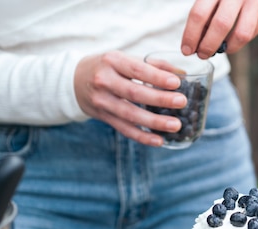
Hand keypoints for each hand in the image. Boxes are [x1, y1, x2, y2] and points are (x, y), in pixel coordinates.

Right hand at [74, 51, 188, 146]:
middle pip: (134, 93)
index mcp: (112, 61)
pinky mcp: (103, 117)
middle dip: (160, 99)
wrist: (75, 80)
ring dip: (155, 122)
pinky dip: (142, 136)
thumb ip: (153, 65)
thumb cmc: (109, 67)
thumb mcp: (125, 58)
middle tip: (182, 102)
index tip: (176, 83)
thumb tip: (182, 74)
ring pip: (130, 114)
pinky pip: (125, 129)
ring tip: (176, 125)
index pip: (137, 70)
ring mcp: (102, 101)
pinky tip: (159, 140)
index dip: (157, 77)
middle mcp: (104, 81)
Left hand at [181, 0, 257, 58]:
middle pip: (220, 25)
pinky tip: (233, 38)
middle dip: (208, 45)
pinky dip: (240, 41)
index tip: (187, 50)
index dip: (191, 35)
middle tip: (202, 55)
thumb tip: (195, 41)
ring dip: (226, 48)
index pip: (199, 13)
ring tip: (219, 50)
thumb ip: (205, 12)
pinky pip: (252, 34)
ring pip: (240, 35)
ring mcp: (256, 0)